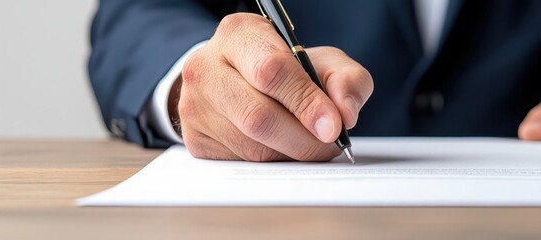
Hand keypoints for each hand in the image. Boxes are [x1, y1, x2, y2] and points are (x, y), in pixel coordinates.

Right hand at [176, 13, 372, 160]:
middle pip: (258, 116)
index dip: (306, 102)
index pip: (271, 71)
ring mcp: (194, 105)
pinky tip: (281, 147)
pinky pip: (242, 163)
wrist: (240, 79)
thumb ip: (346, 79)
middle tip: (328, 144)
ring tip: (309, 143)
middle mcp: (206, 66)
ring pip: (251, 146)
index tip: (333, 126)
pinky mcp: (195, 139)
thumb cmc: (284, 68)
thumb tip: (345, 113)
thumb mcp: (322, 61)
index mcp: (239, 34)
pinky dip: (272, 162)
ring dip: (291, 153)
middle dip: (304, 138)